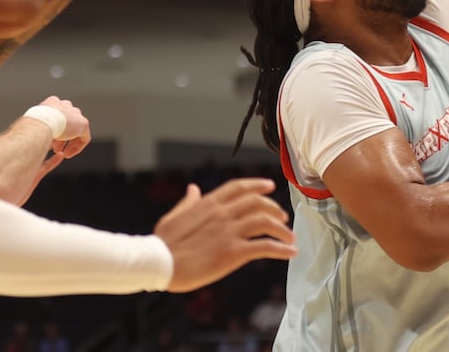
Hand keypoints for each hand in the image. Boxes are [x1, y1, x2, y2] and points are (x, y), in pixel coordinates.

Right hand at [35, 95, 91, 158]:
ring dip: (68, 142)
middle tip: (55, 148)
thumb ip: (35, 127)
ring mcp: (76, 114)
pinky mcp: (83, 124)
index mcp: (52, 103)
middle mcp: (65, 105)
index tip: (48, 140)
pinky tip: (68, 154)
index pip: (57, 115)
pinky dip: (76, 147)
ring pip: (75, 130)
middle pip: (67, 122)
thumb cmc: (31, 126)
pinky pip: (83, 137)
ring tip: (61, 152)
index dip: (53, 129)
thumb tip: (31, 134)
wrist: (41, 125)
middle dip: (61, 136)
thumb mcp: (30, 125)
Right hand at [154, 179, 296, 291]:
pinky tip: (290, 253)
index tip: (270, 186)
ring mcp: (229, 232)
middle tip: (282, 218)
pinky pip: (264, 247)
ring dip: (282, 229)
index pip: (239, 187)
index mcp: (209, 204)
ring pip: (266, 222)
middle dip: (274, 208)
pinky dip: (281, 249)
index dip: (257, 185)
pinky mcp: (233, 252)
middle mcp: (223, 214)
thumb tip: (193, 188)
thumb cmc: (162, 243)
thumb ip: (187, 202)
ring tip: (289, 237)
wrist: (158, 263)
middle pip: (258, 203)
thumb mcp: (173, 216)